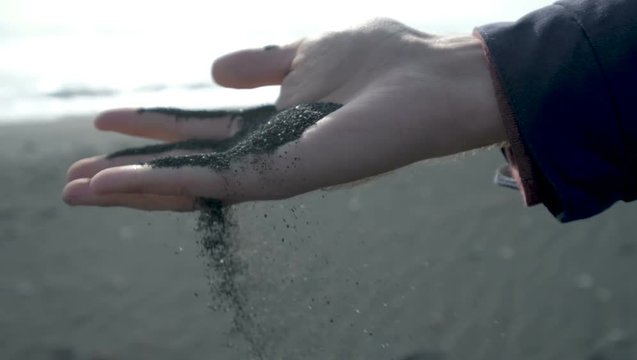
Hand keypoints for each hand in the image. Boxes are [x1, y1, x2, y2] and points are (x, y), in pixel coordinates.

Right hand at [63, 18, 505, 210]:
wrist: (433, 79)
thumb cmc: (382, 62)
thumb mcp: (305, 52)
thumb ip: (261, 63)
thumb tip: (212, 71)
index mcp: (270, 122)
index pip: (197, 134)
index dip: (150, 133)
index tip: (102, 129)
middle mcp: (266, 150)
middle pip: (186, 166)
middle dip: (130, 174)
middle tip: (73, 182)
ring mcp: (274, 167)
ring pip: (190, 184)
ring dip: (133, 189)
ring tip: (80, 192)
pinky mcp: (285, 174)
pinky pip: (214, 184)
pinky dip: (164, 185)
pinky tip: (121, 185)